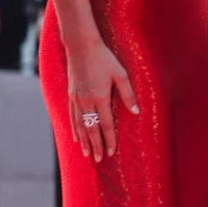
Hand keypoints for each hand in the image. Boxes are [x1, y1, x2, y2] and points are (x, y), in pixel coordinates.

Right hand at [66, 35, 139, 162]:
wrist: (81, 46)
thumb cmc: (105, 58)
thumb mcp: (120, 74)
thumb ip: (128, 94)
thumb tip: (136, 112)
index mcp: (100, 97)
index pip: (106, 125)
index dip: (109, 140)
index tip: (111, 152)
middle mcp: (86, 101)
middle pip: (91, 129)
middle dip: (96, 145)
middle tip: (98, 160)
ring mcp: (76, 99)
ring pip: (80, 125)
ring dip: (84, 141)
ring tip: (87, 154)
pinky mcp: (71, 95)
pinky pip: (72, 116)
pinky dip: (75, 128)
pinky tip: (76, 136)